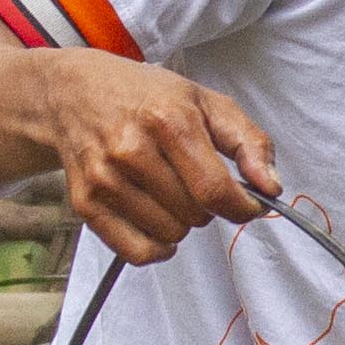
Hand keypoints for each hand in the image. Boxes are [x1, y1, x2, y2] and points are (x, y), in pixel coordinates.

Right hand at [36, 51, 281, 264]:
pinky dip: (155, 246)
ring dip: (180, 222)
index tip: (247, 204)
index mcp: (167, 120)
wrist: (73, 93)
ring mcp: (105, 178)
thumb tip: (271, 187)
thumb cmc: (145, 97)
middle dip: (206, 206)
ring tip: (167, 190)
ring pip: (170, 235)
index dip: (242, 207)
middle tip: (192, 180)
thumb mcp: (206, 102)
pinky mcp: (85, 203)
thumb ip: (249, 142)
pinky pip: (136, 252)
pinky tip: (156, 221)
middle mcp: (131, 150)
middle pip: (195, 216)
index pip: (216, 190)